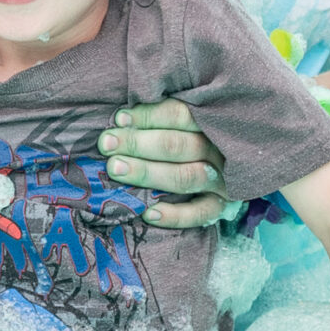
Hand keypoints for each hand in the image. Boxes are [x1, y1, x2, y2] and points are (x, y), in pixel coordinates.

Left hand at [97, 101, 227, 227]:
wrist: (221, 173)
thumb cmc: (186, 141)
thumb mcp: (179, 124)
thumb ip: (157, 120)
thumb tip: (120, 118)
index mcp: (211, 123)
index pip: (183, 115)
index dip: (149, 116)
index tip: (120, 119)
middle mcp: (220, 151)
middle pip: (181, 145)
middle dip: (139, 143)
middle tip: (107, 144)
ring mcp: (222, 181)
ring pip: (188, 176)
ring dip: (149, 173)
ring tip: (116, 169)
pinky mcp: (219, 207)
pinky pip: (200, 214)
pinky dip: (175, 215)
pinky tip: (148, 213)